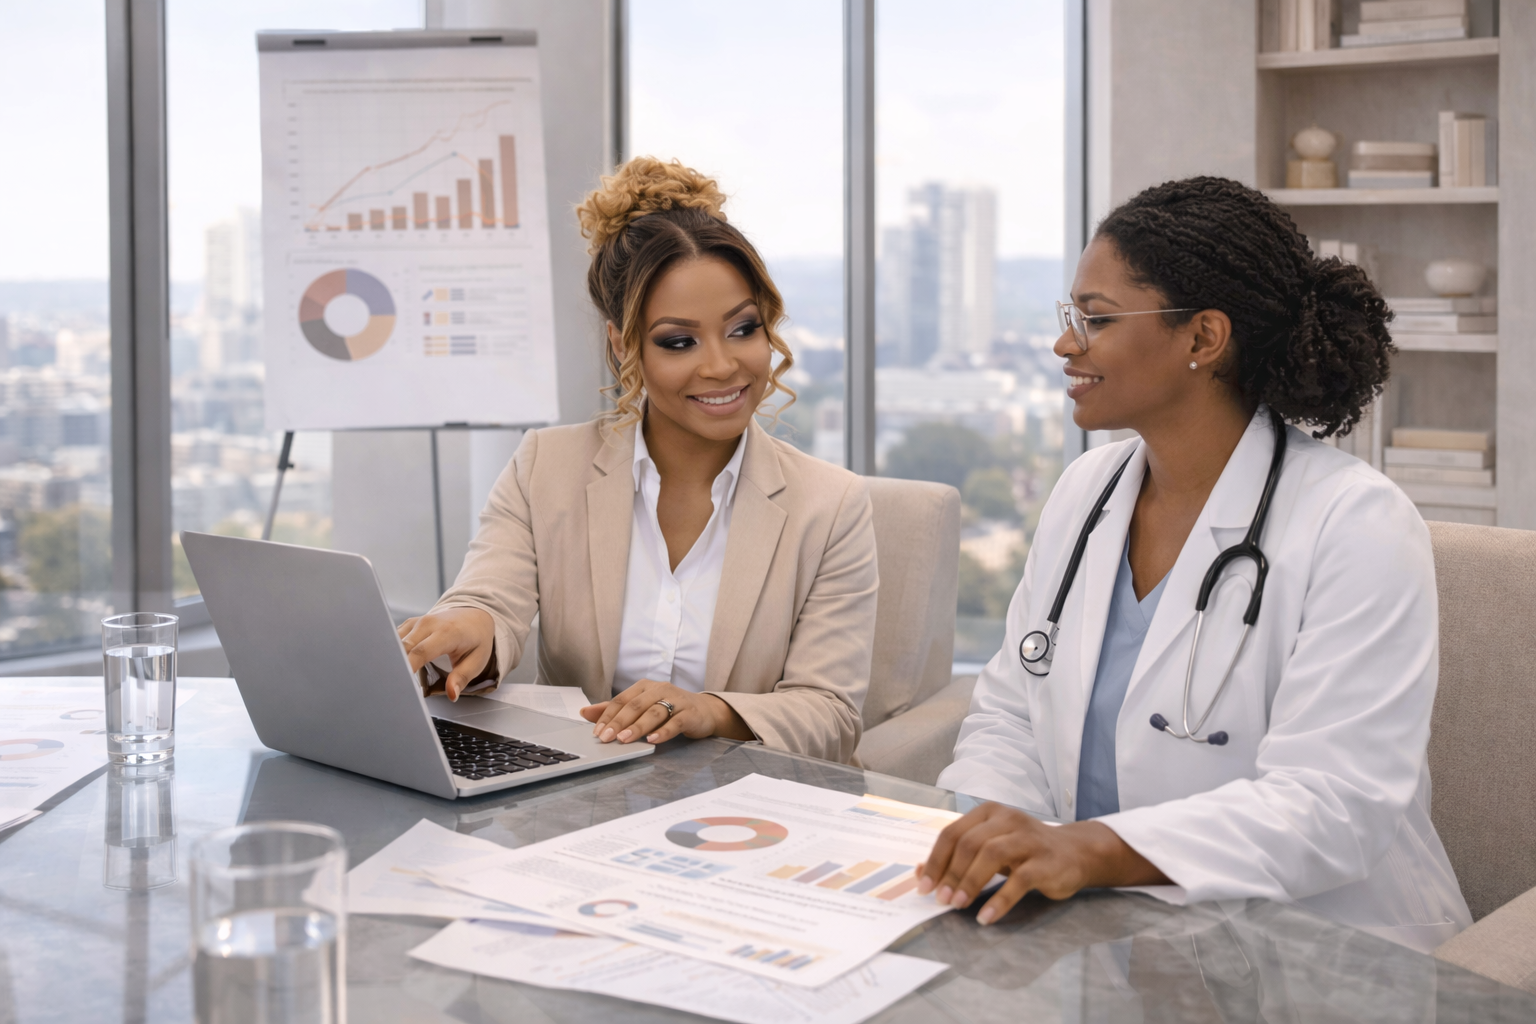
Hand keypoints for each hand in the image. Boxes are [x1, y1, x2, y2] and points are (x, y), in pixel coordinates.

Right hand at [397, 608, 494, 700]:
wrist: (474, 617)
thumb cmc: (476, 640)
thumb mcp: (477, 661)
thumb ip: (462, 678)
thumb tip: (451, 694)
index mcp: (447, 632)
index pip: (421, 652)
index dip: (408, 668)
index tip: (401, 684)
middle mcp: (429, 623)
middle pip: (402, 646)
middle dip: (395, 666)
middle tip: (392, 687)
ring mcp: (417, 622)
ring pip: (394, 641)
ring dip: (390, 659)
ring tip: (390, 679)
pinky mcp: (409, 624)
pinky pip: (394, 638)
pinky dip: (391, 652)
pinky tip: (392, 666)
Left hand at [580, 679, 748, 744]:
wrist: (705, 711)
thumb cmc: (669, 709)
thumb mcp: (642, 707)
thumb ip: (615, 710)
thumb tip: (584, 712)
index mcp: (645, 686)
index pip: (622, 700)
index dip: (607, 715)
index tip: (596, 731)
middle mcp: (660, 689)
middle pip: (636, 705)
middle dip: (619, 722)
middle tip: (606, 738)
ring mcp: (677, 700)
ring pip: (654, 713)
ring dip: (638, 727)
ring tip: (624, 739)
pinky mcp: (690, 713)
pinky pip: (676, 722)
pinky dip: (663, 731)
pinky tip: (653, 740)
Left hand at [915, 803, 1168, 924]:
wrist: (1076, 853)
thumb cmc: (1024, 851)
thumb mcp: (990, 847)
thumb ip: (958, 857)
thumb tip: (920, 872)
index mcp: (989, 812)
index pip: (953, 833)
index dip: (935, 861)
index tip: (924, 887)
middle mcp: (1008, 819)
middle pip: (969, 843)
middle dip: (950, 873)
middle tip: (941, 899)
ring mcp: (1028, 838)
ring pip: (992, 855)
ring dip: (970, 882)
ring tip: (958, 905)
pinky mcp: (1046, 862)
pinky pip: (1019, 880)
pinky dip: (999, 900)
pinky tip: (986, 916)